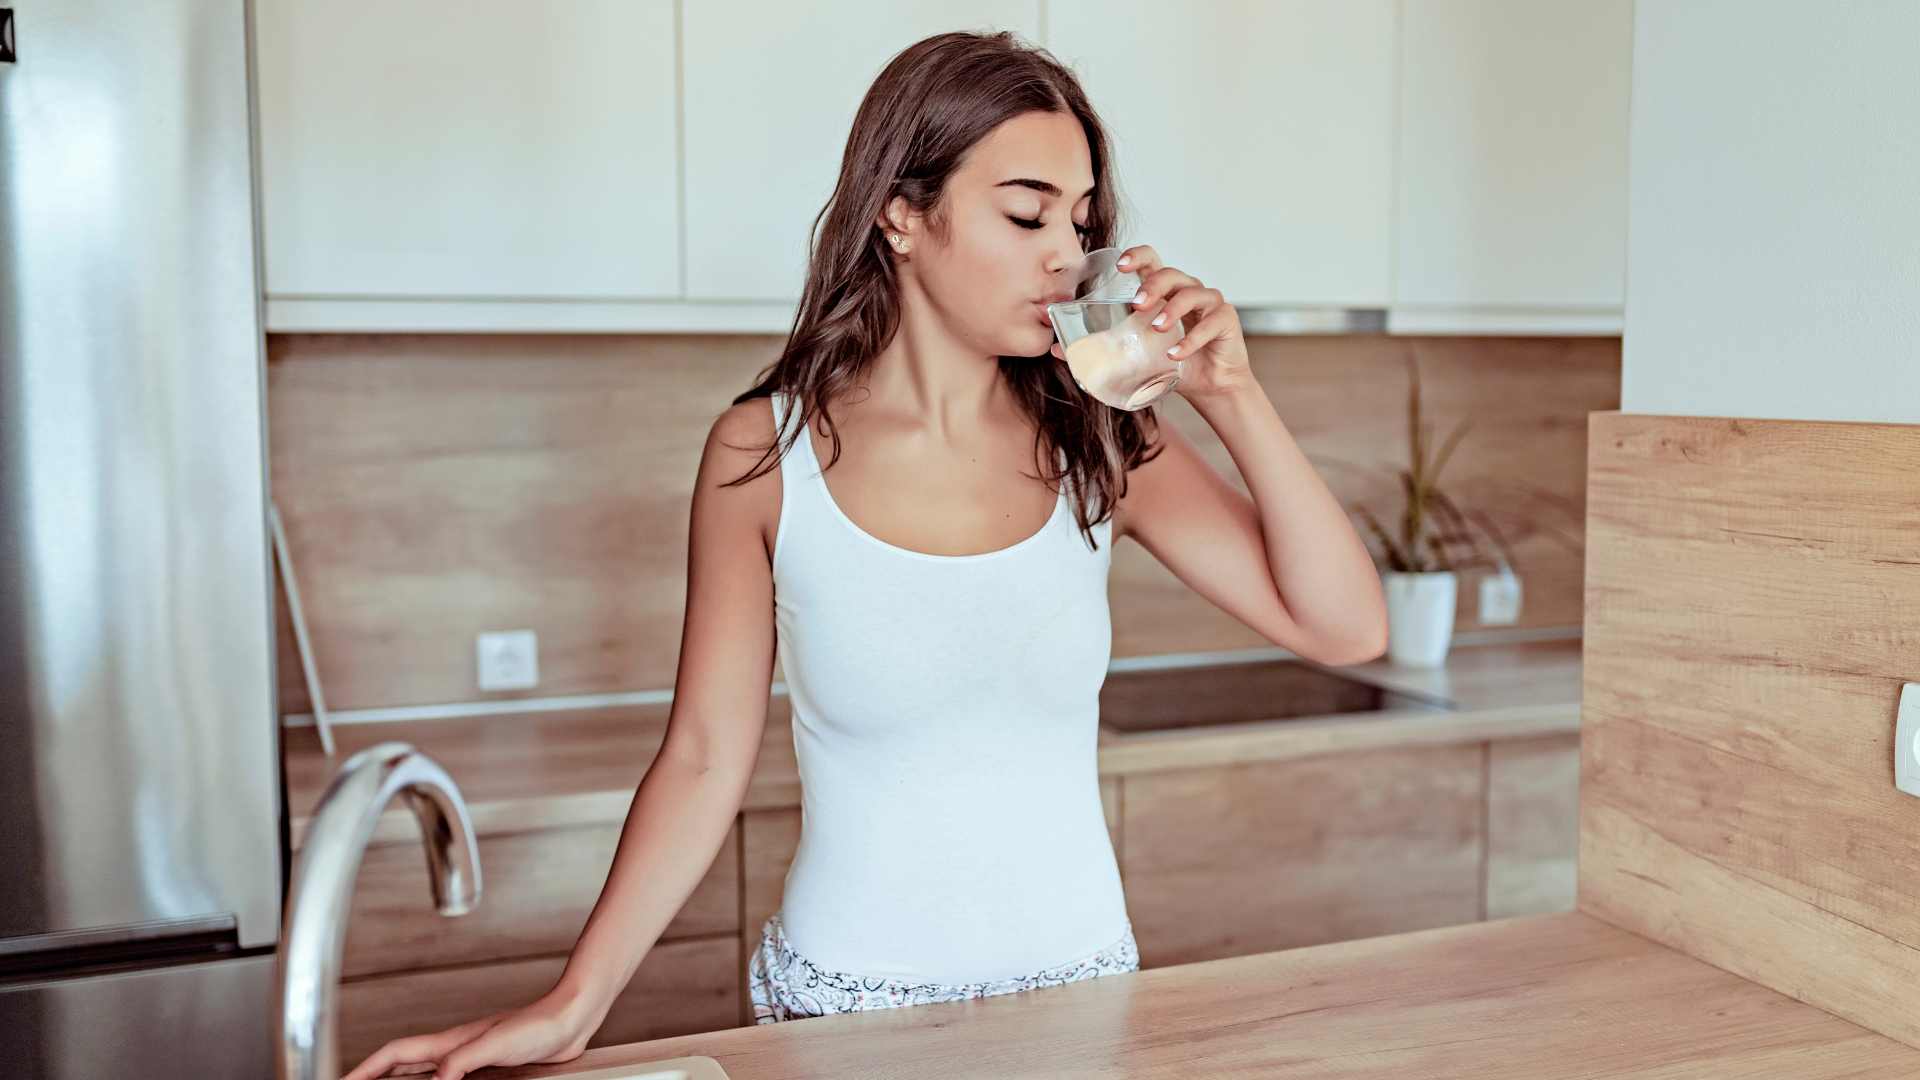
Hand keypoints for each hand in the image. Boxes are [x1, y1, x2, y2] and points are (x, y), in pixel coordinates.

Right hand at [341, 988, 598, 1079]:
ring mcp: (471, 1057)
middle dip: (374, 1076)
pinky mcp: (489, 1067)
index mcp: (449, 1043)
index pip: (394, 1054)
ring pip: (422, 1071)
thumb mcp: (494, 1045)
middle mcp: (455, 1049)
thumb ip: (461, 1061)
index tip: (342, 1079)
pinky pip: (449, 1078)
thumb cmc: (539, 1025)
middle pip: (401, 1064)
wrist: (571, 1019)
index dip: (365, 1068)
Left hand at [1047, 243, 1254, 401]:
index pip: (1152, 261)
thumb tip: (1057, 349)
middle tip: (1137, 304)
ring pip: (1193, 293)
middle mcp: (1187, 290)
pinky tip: (1176, 354)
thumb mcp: (1134, 354)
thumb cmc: (1172, 362)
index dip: (1139, 257)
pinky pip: (1212, 322)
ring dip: (1173, 308)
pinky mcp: (1226, 320)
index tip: (1122, 265)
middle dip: (1153, 285)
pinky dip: (1193, 339)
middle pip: (1172, 273)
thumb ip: (1100, 347)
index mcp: (1164, 291)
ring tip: (1157, 328)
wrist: (1209, 386)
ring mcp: (1209, 303)